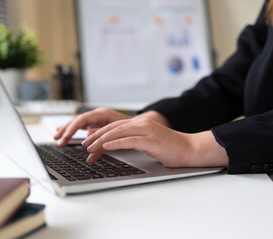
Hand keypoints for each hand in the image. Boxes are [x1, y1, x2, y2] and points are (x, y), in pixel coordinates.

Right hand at [54, 107, 129, 146]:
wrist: (141, 123)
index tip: (65, 137)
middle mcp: (97, 114)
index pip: (81, 120)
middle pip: (77, 120)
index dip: (71, 129)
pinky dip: (71, 129)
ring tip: (56, 137)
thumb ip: (103, 138)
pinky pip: (80, 125)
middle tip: (58, 140)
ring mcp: (96, 118)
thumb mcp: (117, 134)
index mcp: (102, 114)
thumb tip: (88, 143)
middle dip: (66, 130)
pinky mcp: (96, 123)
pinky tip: (62, 131)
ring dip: (66, 129)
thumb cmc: (131, 128)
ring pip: (77, 122)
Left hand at [82, 117, 227, 167]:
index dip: (99, 132)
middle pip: (113, 127)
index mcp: (140, 123)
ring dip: (101, 140)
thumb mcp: (147, 141)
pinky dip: (115, 143)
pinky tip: (105, 146)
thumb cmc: (169, 147)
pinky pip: (129, 140)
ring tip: (90, 146)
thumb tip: (117, 144)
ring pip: (118, 132)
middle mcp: (141, 123)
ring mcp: (146, 130)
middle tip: (84, 143)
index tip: (88, 139)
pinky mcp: (150, 140)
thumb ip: (134, 139)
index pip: (114, 125)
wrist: (188, 149)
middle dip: (96, 135)